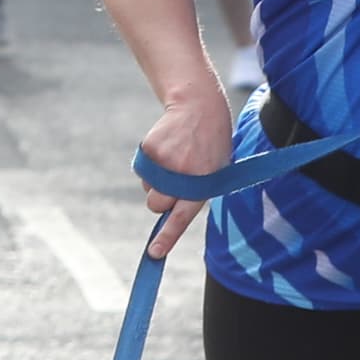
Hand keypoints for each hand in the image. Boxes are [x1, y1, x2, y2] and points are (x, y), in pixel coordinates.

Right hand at [135, 82, 237, 257]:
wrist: (199, 106)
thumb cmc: (211, 144)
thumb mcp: (217, 170)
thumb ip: (198, 194)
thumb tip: (173, 215)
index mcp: (203, 184)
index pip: (182, 217)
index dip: (168, 237)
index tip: (154, 253)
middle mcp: (181, 175)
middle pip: (156, 205)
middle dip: (161, 200)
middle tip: (175, 182)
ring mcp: (163, 162)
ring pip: (148, 189)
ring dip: (156, 182)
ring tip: (175, 160)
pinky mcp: (149, 150)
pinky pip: (142, 172)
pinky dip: (150, 166)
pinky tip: (166, 149)